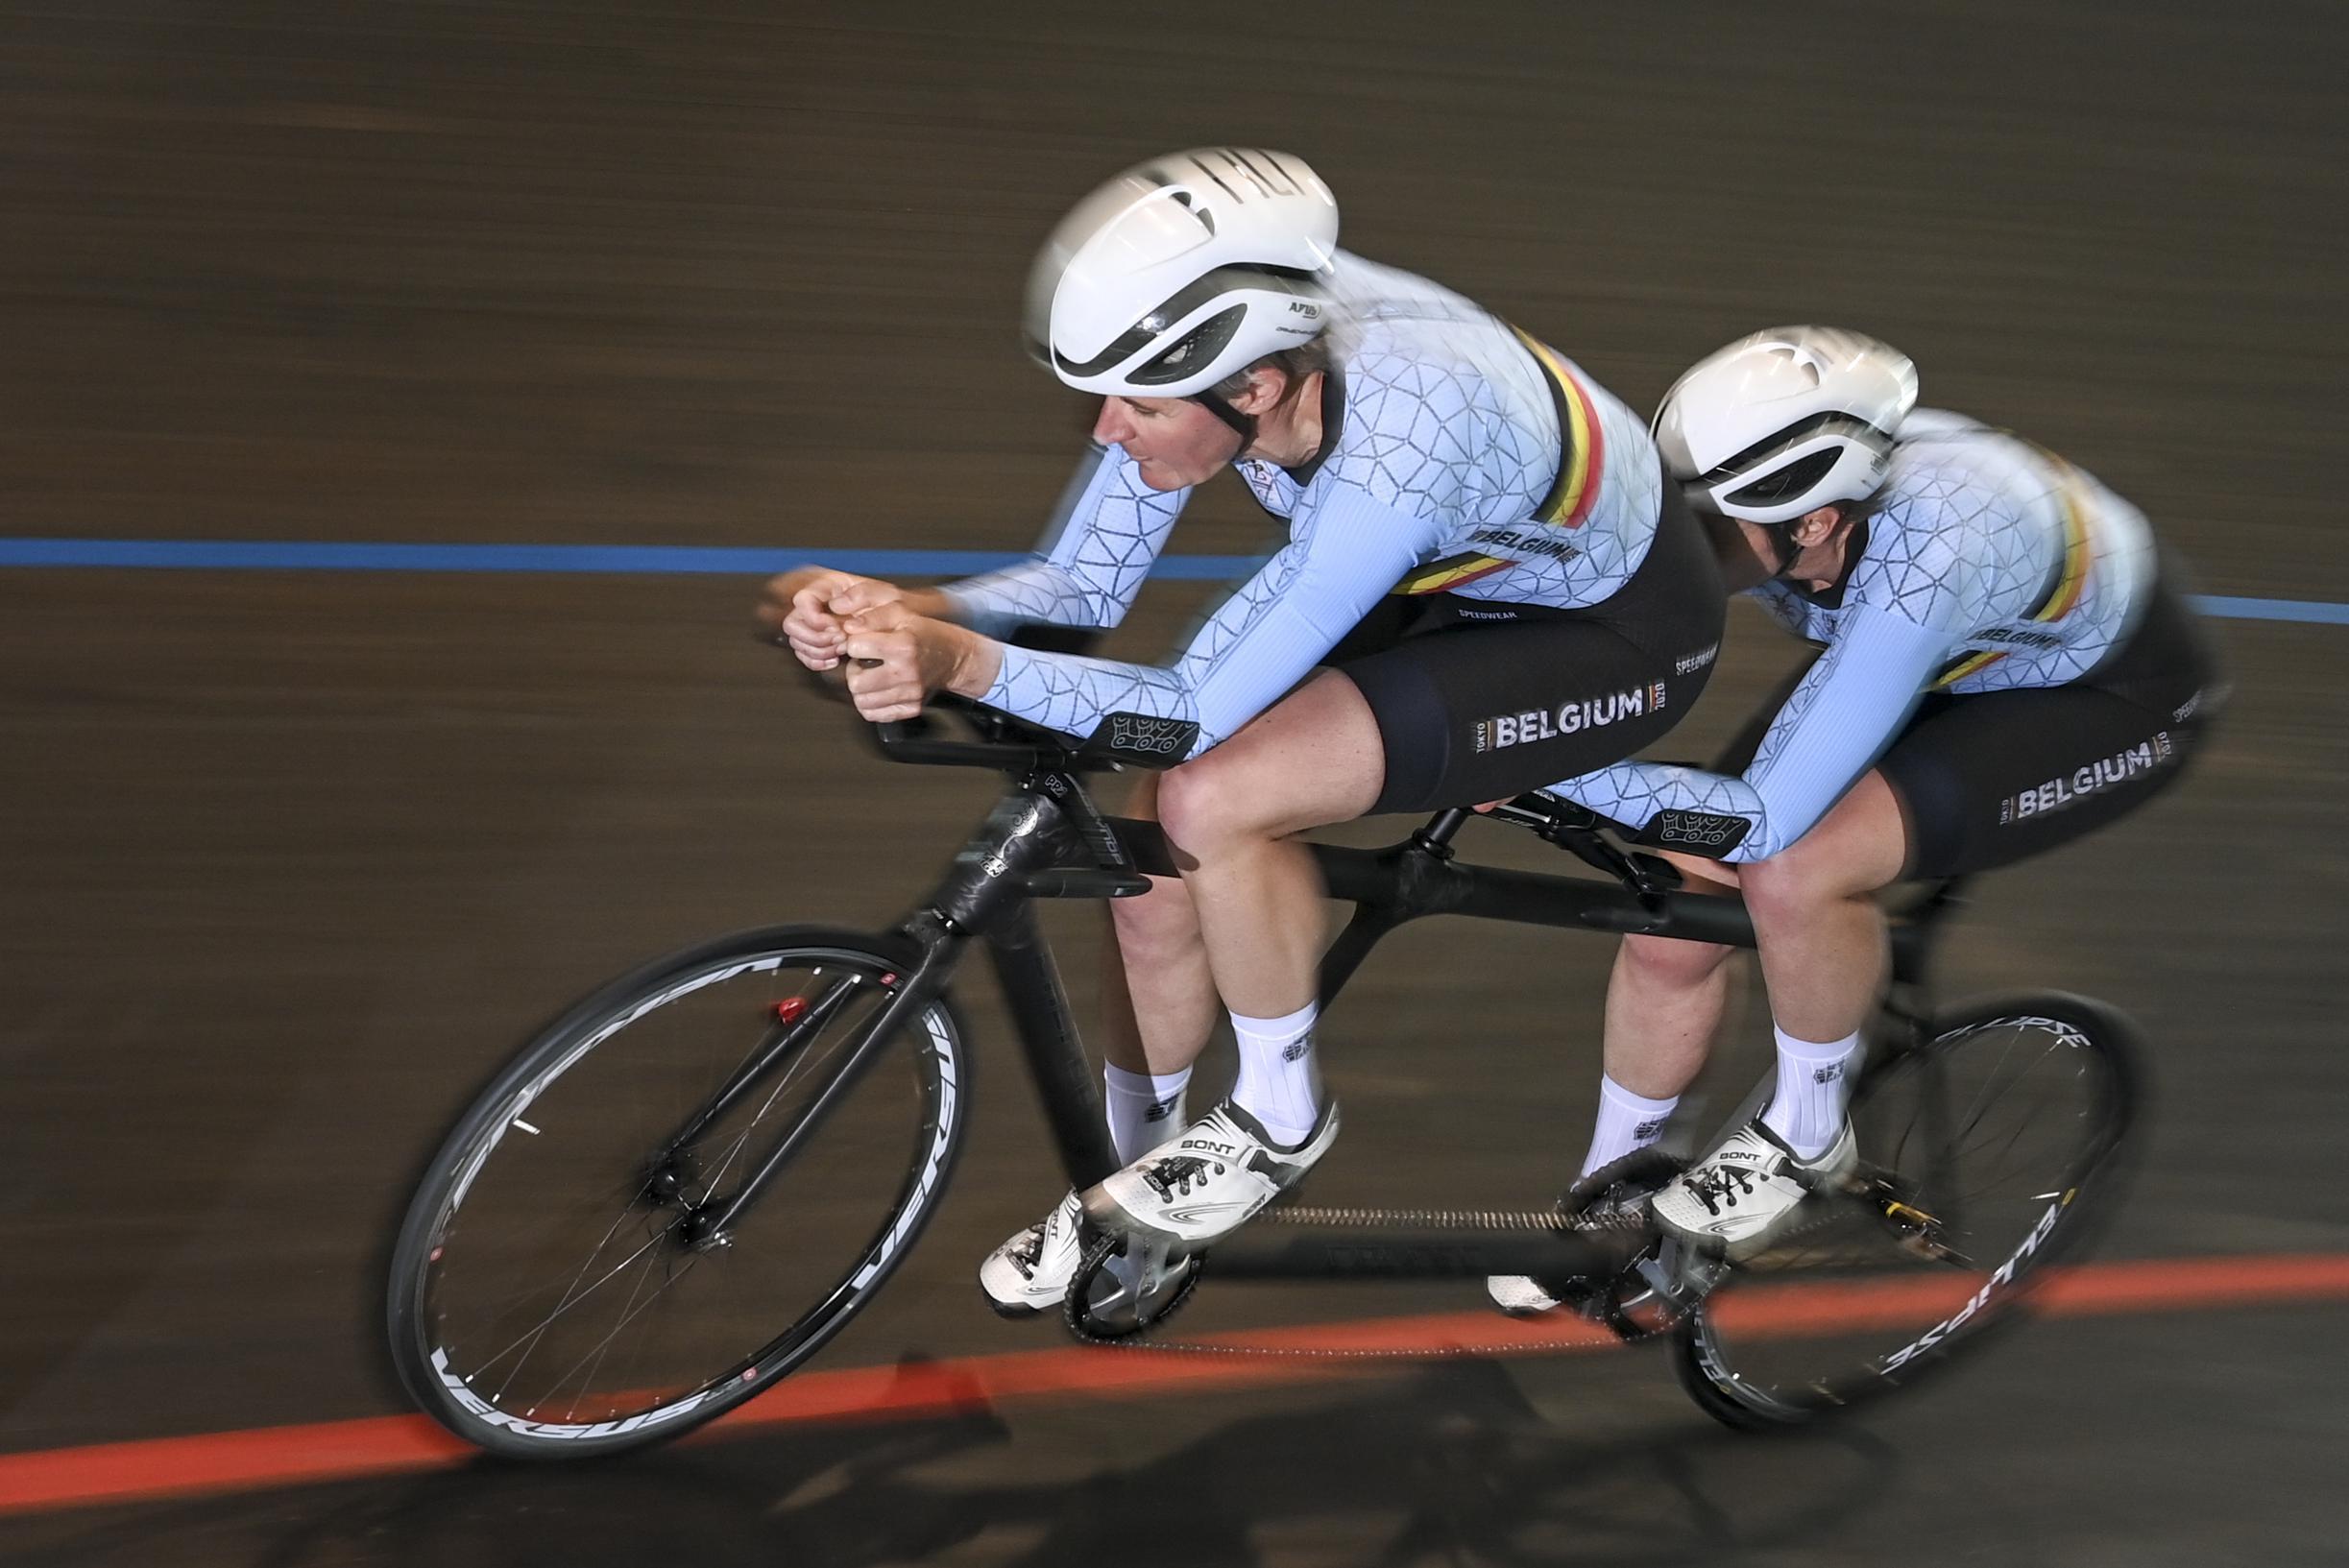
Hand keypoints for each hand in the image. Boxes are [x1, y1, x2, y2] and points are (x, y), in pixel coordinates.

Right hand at [756, 568, 897, 670]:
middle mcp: (816, 603)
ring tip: (841, 649)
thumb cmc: (893, 606)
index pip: (802, 599)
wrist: (899, 625)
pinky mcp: (816, 641)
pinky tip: (835, 660)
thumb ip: (861, 594)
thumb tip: (837, 605)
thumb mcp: (884, 594)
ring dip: (818, 650)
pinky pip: (803, 655)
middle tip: (839, 640)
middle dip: (815, 637)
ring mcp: (814, 624)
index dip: (814, 618)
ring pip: (796, 641)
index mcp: (828, 585)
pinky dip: (816, 661)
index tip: (835, 628)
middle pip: (792, 623)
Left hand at [839, 601, 999, 722]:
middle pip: (855, 682)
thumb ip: (873, 616)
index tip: (863, 642)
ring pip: (862, 701)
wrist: (954, 657)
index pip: (855, 648)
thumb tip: (849, 627)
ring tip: (871, 677)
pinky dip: (870, 705)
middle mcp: (906, 672)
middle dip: (853, 671)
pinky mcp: (911, 708)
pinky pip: (875, 715)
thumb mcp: (902, 614)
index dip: (854, 643)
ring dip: (861, 689)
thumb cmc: (926, 634)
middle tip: (864, 663)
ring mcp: (909, 694)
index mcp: (902, 646)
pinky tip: (877, 691)